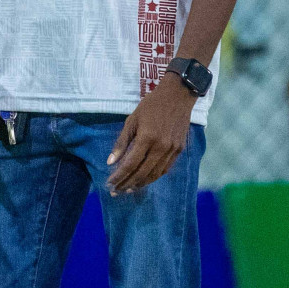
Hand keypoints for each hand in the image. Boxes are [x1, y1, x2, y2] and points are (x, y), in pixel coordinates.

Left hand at [106, 75, 196, 195]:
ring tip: (128, 189)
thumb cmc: (151, 105)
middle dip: (127, 184)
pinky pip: (165, 169)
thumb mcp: (132, 120)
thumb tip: (110, 162)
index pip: (130, 164)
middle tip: (116, 191)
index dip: (119, 176)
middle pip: (142, 173)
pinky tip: (144, 179)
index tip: (110, 183)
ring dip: (140, 184)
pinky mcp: (178, 151)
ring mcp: (171, 150)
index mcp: (147, 138)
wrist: (177, 96)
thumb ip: (122, 142)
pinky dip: (153, 177)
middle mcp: (160, 147)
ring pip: (154, 175)